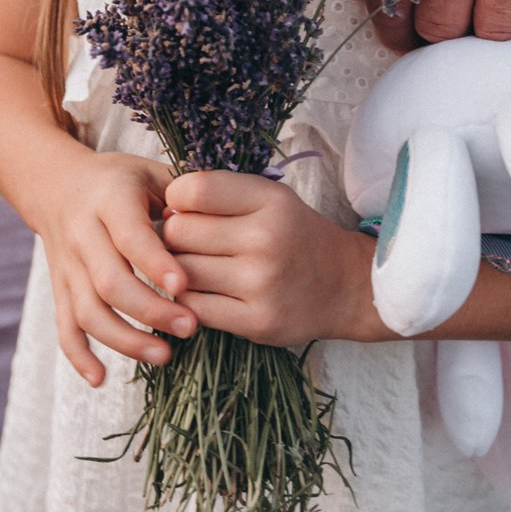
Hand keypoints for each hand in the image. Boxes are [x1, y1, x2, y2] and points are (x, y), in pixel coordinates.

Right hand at [30, 151, 195, 387]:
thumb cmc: (120, 181)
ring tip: (165, 355)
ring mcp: (67, 266)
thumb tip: (218, 228)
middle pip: (109, 281)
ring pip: (87, 311)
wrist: (57, 185)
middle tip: (190, 327)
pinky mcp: (59, 289)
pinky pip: (64, 327)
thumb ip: (183, 198)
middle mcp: (82, 234)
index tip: (185, 286)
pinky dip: (79, 356)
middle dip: (150, 309)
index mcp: (109, 200)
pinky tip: (101, 379)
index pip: (130, 236)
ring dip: (124, 339)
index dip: (156, 263)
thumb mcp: (150, 173)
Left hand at [162, 171, 384, 348]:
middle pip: (179, 232)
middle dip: (174, 236)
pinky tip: (206, 293)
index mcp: (270, 200)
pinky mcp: (257, 321)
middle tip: (190, 242)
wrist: (347, 286)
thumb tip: (163, 210)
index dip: (176, 199)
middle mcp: (266, 239)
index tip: (184, 209)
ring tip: (198, 267)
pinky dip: (190, 301)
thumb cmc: (297, 236)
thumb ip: (222, 195)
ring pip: (181, 272)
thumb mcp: (271, 199)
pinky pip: (194, 308)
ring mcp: (261, 283)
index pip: (194, 190)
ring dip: (179, 272)